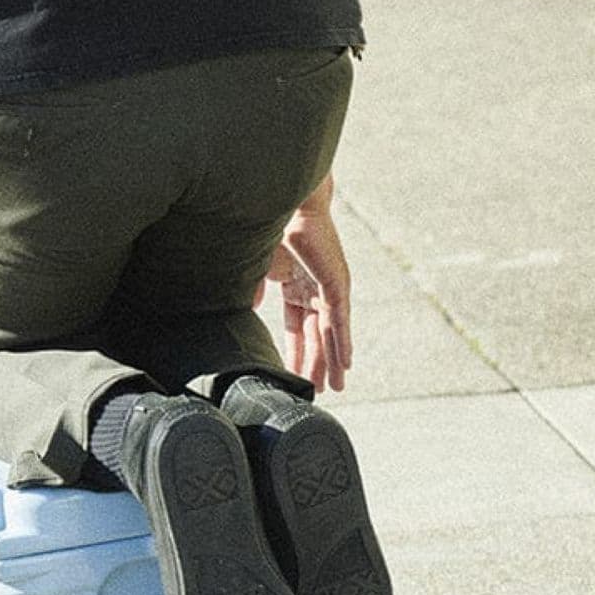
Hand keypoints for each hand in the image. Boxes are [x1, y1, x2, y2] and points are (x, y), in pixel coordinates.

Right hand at [256, 189, 352, 392]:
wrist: (283, 204)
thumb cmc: (270, 229)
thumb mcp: (258, 267)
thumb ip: (255, 288)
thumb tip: (249, 309)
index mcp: (298, 286)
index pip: (298, 328)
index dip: (296, 352)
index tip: (292, 374)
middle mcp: (317, 290)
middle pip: (317, 336)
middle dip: (318, 363)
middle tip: (319, 390)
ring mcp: (330, 287)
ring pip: (331, 333)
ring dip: (333, 360)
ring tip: (336, 386)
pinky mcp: (336, 283)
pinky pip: (340, 320)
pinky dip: (342, 342)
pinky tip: (345, 362)